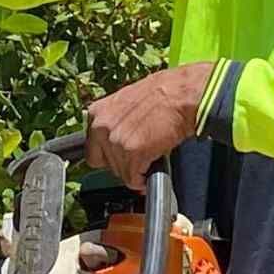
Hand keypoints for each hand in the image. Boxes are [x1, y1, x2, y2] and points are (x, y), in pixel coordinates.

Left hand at [85, 61, 216, 189]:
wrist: (182, 94)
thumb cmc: (161, 96)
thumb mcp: (126, 103)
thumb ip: (114, 123)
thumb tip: (114, 143)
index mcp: (97, 113)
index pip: (92, 151)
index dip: (109, 157)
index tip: (120, 157)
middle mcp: (102, 127)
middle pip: (105, 164)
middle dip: (122, 164)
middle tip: (138, 157)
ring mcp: (116, 140)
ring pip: (120, 173)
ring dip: (135, 171)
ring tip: (148, 157)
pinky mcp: (133, 152)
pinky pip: (133, 178)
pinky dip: (143, 179)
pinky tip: (151, 166)